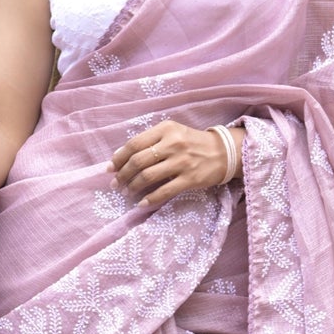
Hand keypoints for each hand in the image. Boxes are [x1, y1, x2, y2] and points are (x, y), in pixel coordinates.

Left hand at [111, 121, 241, 208]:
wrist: (223, 152)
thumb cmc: (191, 143)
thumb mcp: (172, 133)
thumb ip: (150, 141)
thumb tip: (121, 158)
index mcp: (165, 129)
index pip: (134, 144)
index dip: (119, 158)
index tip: (110, 168)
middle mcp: (173, 144)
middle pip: (138, 161)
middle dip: (123, 175)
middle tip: (116, 184)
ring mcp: (182, 162)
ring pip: (148, 176)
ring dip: (133, 187)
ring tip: (127, 192)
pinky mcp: (190, 179)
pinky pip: (164, 191)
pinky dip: (150, 199)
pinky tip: (142, 204)